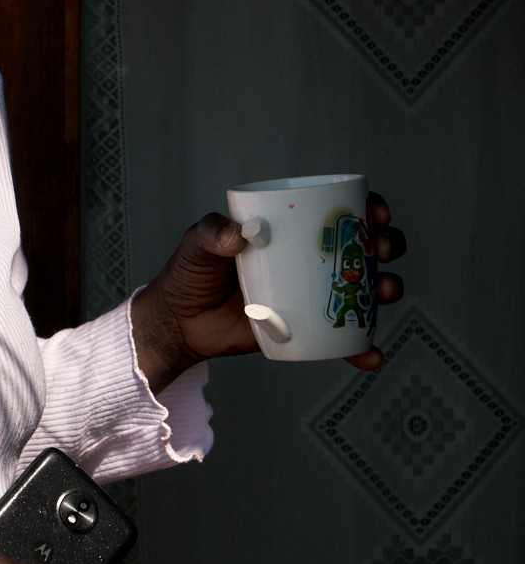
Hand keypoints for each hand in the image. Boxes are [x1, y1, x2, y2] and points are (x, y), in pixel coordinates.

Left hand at [131, 191, 406, 389]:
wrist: (179, 321)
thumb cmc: (190, 273)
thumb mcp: (198, 243)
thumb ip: (214, 232)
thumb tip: (244, 235)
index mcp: (291, 232)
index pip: (339, 212)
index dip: (369, 209)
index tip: (376, 213)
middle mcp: (308, 261)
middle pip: (363, 248)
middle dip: (385, 245)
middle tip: (381, 250)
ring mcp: (311, 296)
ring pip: (363, 290)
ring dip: (385, 289)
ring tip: (384, 291)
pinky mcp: (306, 331)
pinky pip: (342, 340)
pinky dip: (361, 348)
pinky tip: (371, 354)